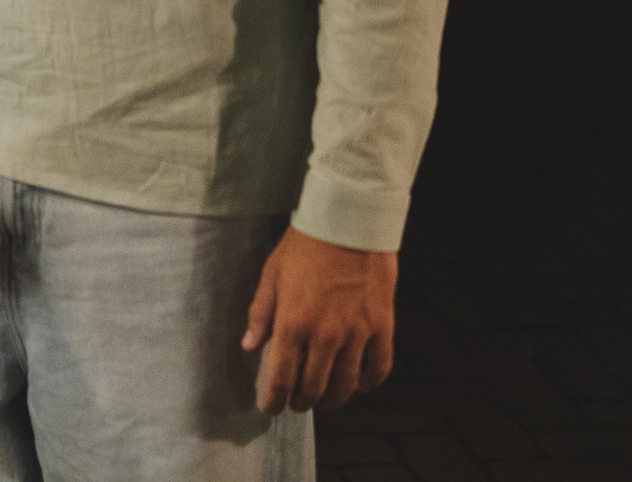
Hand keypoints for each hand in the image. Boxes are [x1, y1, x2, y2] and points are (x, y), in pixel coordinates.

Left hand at [242, 226, 397, 414]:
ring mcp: (357, 333)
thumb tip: (249, 346)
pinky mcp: (382, 326)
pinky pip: (379, 368)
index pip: (281, 377)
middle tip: (297, 402)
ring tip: (324, 399)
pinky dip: (368, 383)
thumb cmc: (305, 246)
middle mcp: (325, 335)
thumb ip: (260, 314)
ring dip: (333, 399)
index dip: (274, 400)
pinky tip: (359, 384)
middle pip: (314, 388)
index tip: (270, 408)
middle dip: (302, 401)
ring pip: (345, 386)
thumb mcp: (272, 275)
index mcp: (293, 323)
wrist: (348, 223)